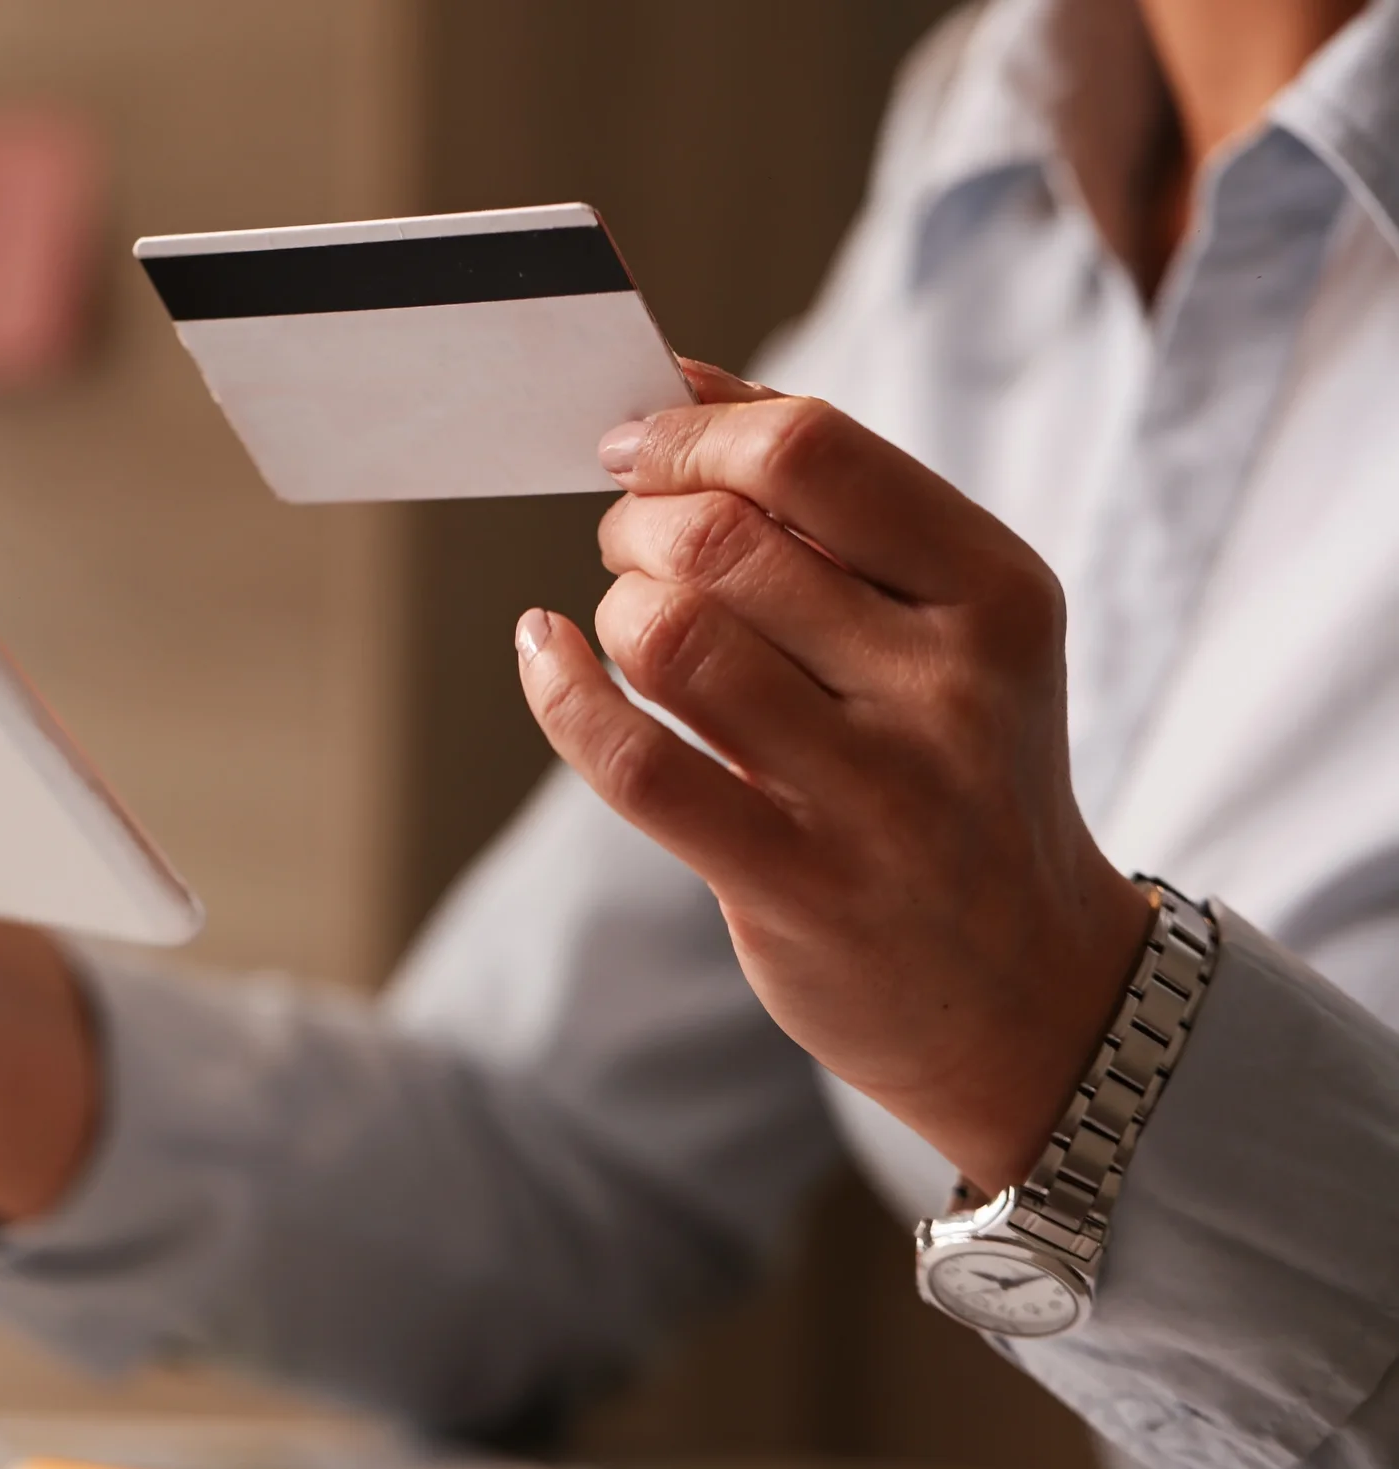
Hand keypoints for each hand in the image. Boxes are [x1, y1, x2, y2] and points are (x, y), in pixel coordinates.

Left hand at [515, 363, 1150, 1190]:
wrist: (1026, 988)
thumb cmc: (954, 769)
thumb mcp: (948, 623)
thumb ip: (831, 498)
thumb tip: (682, 376)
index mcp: (995, 590)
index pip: (814, 451)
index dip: (693, 431)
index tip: (638, 443)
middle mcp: (948, 684)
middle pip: (720, 540)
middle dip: (638, 521)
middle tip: (631, 544)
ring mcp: (876, 793)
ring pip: (670, 638)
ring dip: (612, 608)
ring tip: (625, 621)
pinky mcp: (796, 884)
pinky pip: (636, 761)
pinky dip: (562, 691)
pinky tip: (545, 656)